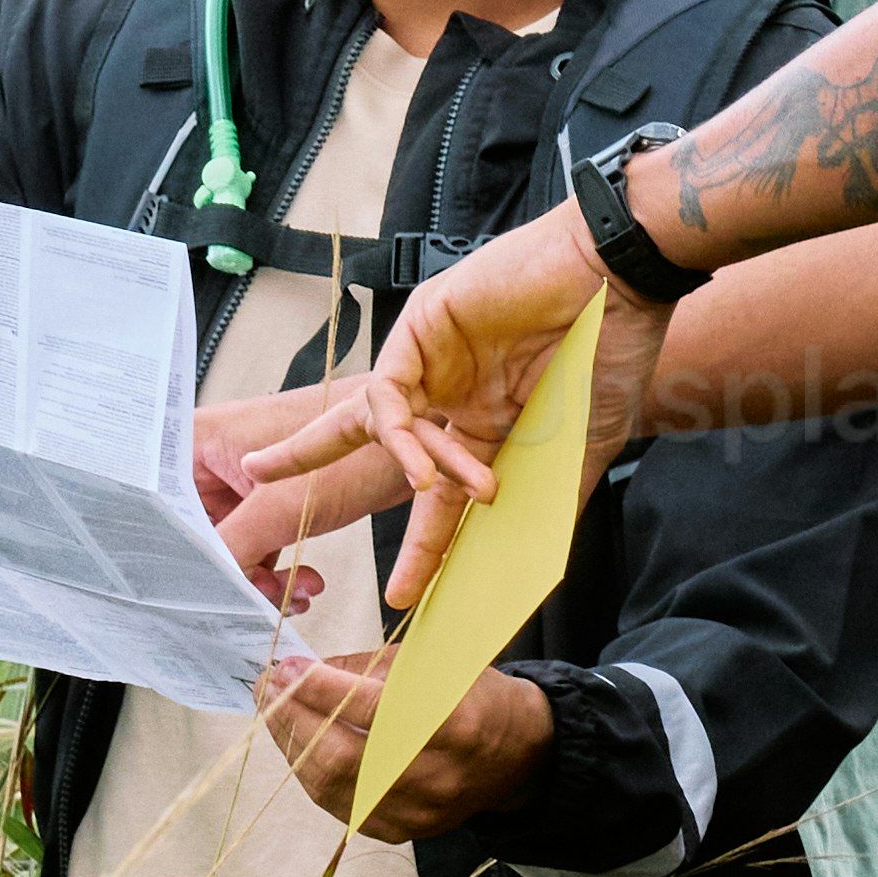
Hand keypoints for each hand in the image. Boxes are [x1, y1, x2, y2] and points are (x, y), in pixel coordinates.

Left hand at [213, 205, 660, 584]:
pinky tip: (423, 465)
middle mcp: (451, 392)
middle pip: (371, 438)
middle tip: (255, 477)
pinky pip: (390, 392)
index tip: (407, 596)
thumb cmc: (611, 354)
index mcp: (488, 422)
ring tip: (433, 487)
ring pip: (374, 419)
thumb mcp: (578, 452)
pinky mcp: (424, 327)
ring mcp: (434, 358)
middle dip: (308, 457)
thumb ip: (543, 506)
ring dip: (404, 466)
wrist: (622, 280)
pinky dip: (398, 435)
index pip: (439, 494)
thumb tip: (524, 570)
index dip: (424, 546)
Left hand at [253, 646, 549, 843]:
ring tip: (272, 711)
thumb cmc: (472, 697)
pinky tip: (296, 744)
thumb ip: (366, 669)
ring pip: (331, 788)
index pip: (369, 710)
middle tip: (266, 687)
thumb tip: (299, 671)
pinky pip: (338, 806)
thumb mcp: (433, 664)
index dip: (317, 688)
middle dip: (292, 719)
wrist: (517, 756)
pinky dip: (309, 773)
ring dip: (291, 746)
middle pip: (341, 758)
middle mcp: (436, 778)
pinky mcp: (400, 832)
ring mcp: (416, 813)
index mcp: (453, 726)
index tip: (285, 666)